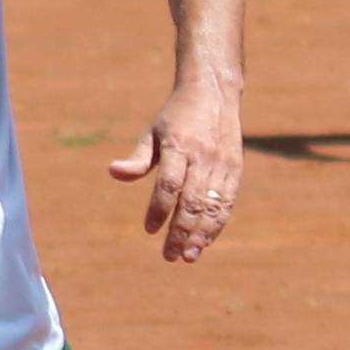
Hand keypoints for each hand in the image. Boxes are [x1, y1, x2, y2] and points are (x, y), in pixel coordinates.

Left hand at [109, 76, 245, 261]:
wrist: (214, 93)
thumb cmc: (176, 117)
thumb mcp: (152, 131)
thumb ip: (137, 157)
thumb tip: (114, 173)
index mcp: (179, 145)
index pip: (169, 183)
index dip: (159, 209)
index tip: (149, 229)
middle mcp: (203, 156)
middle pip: (192, 200)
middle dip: (181, 231)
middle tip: (169, 256)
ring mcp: (222, 164)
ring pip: (212, 205)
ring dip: (201, 234)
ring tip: (188, 256)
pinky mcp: (235, 169)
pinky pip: (227, 202)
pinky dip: (216, 224)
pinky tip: (204, 241)